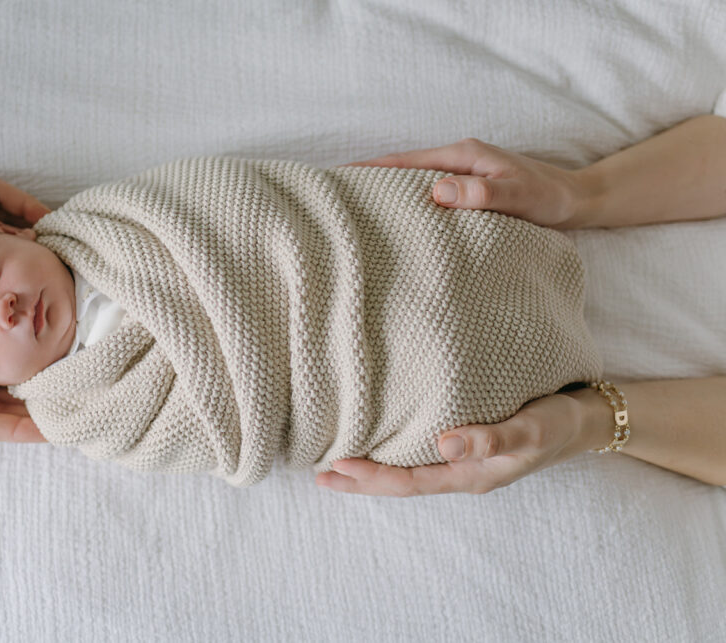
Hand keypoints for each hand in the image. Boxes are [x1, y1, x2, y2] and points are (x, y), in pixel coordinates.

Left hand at [315, 391, 592, 495]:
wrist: (585, 420)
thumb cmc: (558, 423)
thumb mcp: (531, 428)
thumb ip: (492, 438)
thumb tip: (445, 444)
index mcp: (470, 475)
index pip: (410, 481)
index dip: (372, 476)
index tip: (337, 465)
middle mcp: (460, 472)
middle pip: (400, 483)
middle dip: (360, 481)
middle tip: (319, 476)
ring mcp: (462, 461)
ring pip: (407, 470)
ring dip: (372, 469)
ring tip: (336, 464)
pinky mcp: (464, 444)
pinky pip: (419, 455)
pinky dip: (393, 453)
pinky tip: (379, 443)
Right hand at [344, 138, 594, 229]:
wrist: (578, 201)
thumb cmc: (550, 198)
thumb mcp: (520, 196)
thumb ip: (483, 193)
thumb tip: (437, 191)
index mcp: (462, 155)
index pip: (404, 160)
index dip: (369, 169)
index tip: (336, 176)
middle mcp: (457, 161)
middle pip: (401, 168)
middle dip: (368, 179)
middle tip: (332, 197)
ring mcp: (461, 176)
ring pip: (413, 182)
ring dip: (386, 193)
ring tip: (354, 211)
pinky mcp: (467, 191)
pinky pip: (428, 195)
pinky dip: (408, 203)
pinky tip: (397, 221)